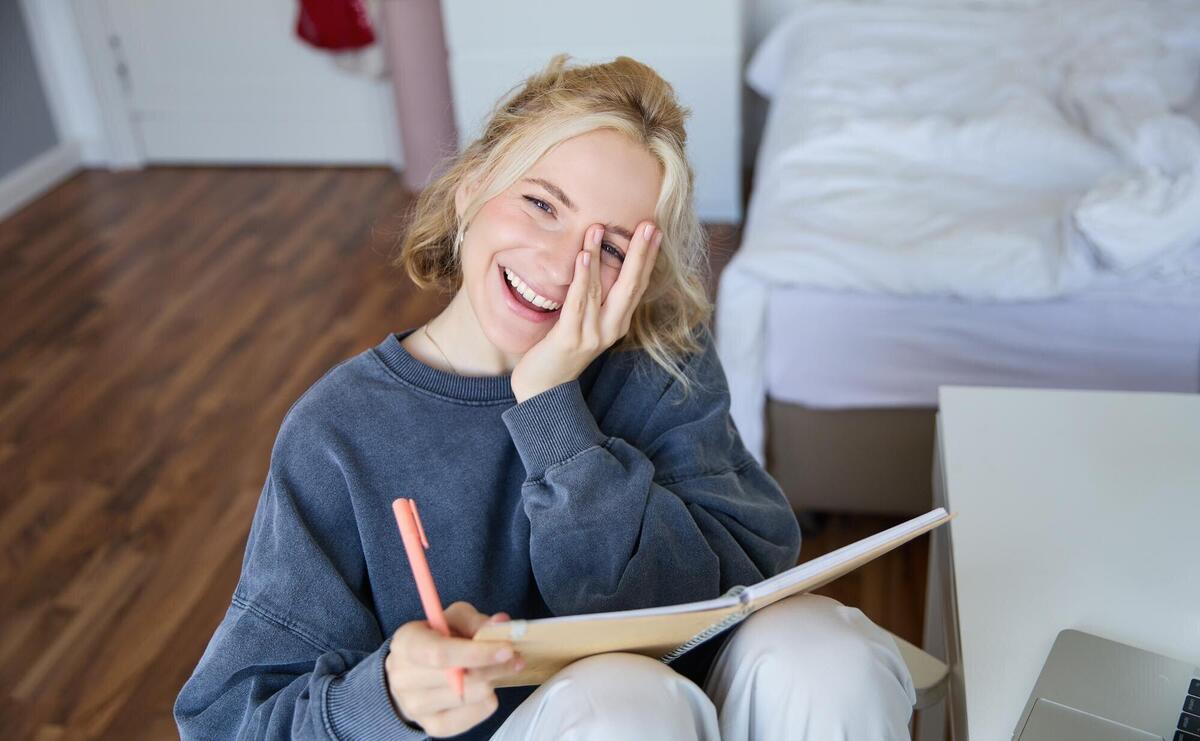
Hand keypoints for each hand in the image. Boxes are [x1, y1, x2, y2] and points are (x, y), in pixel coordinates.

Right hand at [384, 602, 524, 737]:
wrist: (412, 672)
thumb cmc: (436, 639)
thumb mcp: (452, 619)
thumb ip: (475, 620)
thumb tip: (501, 623)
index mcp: (407, 644)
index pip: (440, 654)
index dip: (476, 653)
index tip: (507, 650)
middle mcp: (404, 679)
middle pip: (459, 680)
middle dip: (494, 668)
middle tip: (516, 658)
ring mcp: (415, 707)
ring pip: (469, 698)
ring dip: (491, 682)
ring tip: (495, 670)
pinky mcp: (432, 726)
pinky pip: (471, 717)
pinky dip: (486, 702)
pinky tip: (483, 688)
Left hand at [510, 220, 662, 402]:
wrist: (542, 389)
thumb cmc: (560, 350)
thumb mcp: (584, 323)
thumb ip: (594, 299)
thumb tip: (594, 261)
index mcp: (617, 323)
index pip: (638, 285)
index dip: (647, 258)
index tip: (655, 230)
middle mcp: (611, 329)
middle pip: (630, 286)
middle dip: (640, 254)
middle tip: (649, 225)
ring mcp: (592, 335)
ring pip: (601, 289)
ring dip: (600, 257)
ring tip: (601, 229)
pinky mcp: (570, 339)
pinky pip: (577, 303)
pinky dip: (581, 278)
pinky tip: (582, 256)